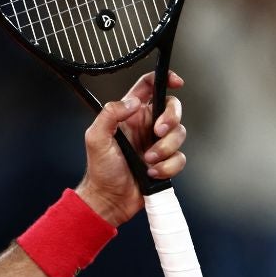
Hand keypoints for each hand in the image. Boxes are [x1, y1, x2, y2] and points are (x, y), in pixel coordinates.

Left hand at [75, 71, 186, 225]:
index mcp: (129, 115)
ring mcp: (157, 143)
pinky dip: (167, 166)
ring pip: (179, 134)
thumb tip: (132, 102)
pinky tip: (151, 172)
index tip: (176, 81)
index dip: (164, 78)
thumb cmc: (100, 169)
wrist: (109, 198)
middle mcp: (145, 125)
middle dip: (171, 119)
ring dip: (165, 149)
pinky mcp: (166, 161)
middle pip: (172, 107)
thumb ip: (110, 114)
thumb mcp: (96, 137)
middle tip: (157, 133)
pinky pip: (180, 158)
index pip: (149, 86)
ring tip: (147, 160)